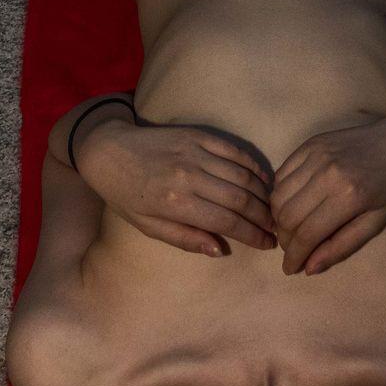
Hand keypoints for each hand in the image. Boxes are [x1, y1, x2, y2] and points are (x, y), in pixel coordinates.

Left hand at [75, 116, 276, 257]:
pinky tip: (263, 179)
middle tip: (277, 229)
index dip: (252, 234)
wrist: (108, 151)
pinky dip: (252, 165)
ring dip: (262, 194)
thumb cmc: (126, 195)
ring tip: (273, 209)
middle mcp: (189, 176)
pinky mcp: (197, 135)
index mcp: (176, 203)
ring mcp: (194, 152)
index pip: (226, 222)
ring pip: (241, 174)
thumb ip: (185, 239)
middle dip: (263, 217)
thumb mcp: (148, 227)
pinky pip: (234, 150)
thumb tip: (220, 251)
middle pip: (240, 199)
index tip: (268, 244)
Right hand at [269, 111, 385, 274]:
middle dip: (285, 240)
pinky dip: (280, 194)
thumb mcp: (375, 223)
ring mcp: (316, 155)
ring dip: (278, 218)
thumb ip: (342, 246)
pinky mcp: (310, 143)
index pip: (307, 234)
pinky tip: (291, 204)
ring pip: (278, 195)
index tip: (290, 269)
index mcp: (348, 197)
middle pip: (287, 216)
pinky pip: (281, 174)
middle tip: (292, 249)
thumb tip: (310, 268)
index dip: (294, 256)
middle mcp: (327, 174)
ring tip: (290, 229)